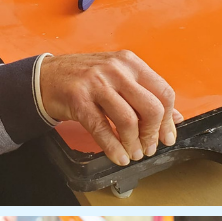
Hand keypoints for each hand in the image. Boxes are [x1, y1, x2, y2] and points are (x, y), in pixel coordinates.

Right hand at [37, 51, 179, 166]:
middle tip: (150, 148)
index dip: (169, 120)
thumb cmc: (86, 78)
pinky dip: (114, 147)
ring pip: (128, 120)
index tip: (168, 137)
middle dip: (153, 134)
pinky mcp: (78, 99)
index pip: (163, 93)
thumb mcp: (120, 78)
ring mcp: (96, 84)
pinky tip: (119, 157)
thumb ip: (147, 94)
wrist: (45, 76)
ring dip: (134, 144)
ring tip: (134, 153)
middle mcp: (116, 70)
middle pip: (151, 107)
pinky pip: (102, 129)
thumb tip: (175, 117)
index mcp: (131, 63)